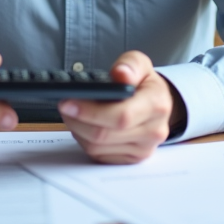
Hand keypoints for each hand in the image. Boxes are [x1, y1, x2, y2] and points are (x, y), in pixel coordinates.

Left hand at [58, 51, 184, 163]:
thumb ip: (130, 65)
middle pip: (104, 135)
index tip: (69, 103)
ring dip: (78, 131)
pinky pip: (99, 155)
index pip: (120, 116)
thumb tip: (121, 73)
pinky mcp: (131, 160)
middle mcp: (153, 131)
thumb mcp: (140, 63)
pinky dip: (85, 141)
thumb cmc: (144, 83)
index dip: (90, 112)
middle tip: (65, 106)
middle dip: (77, 120)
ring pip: (97, 148)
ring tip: (74, 114)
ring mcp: (143, 149)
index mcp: (156, 105)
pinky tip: (85, 126)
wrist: (158, 103)